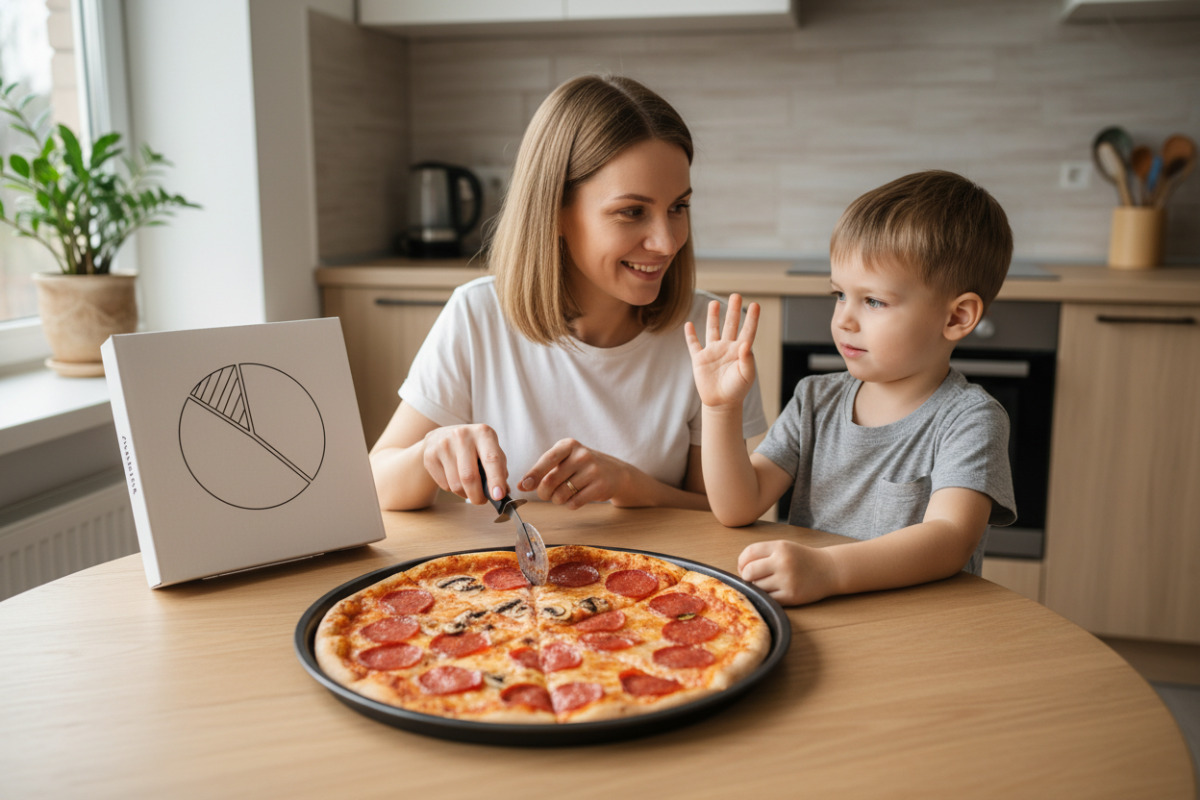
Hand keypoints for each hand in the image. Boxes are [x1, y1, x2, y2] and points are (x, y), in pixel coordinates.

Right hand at [421, 424, 508, 505]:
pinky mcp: (430, 456)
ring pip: (456, 485)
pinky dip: (453, 490)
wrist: (441, 436)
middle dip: (478, 496)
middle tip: (482, 501)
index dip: (496, 480)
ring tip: (469, 488)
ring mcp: (443, 445)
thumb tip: (503, 492)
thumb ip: (499, 469)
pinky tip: (455, 479)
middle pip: (469, 477)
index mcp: (483, 433)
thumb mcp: (490, 450)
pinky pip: (444, 485)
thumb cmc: (473, 447)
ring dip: (465, 494)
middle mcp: (462, 435)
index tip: (498, 496)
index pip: (491, 459)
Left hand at [519, 438, 634, 509]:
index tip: (524, 486)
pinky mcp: (600, 487)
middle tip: (545, 495)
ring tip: (563, 495)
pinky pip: (574, 503)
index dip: (533, 474)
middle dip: (543, 493)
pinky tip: (575, 497)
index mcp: (569, 445)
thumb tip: (521, 486)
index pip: (547, 460)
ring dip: (557, 500)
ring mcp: (592, 470)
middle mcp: (581, 455)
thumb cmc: (582, 466)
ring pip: (561, 495)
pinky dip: (569, 504)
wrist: (615, 473)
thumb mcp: (564, 461)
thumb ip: (543, 471)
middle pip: (550, 481)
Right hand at [684, 293, 758, 409]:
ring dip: (713, 316)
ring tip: (714, 302)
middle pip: (730, 325)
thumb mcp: (746, 375)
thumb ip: (747, 360)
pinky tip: (688, 324)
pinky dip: (690, 335)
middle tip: (736, 295)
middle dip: (733, 310)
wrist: (721, 403)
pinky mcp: (700, 359)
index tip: (756, 305)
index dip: (752, 318)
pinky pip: (694, 344)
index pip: (747, 331)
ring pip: (713, 330)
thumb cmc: (736, 390)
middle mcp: (727, 348)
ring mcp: (713, 352)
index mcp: (740, 351)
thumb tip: (746, 343)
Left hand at [737, 540, 836, 605]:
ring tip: (767, 583)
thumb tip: (740, 569)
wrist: (829, 570)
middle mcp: (783, 562)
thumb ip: (763, 553)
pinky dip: (767, 596)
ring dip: (757, 587)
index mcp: (780, 547)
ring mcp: (787, 580)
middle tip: (751, 578)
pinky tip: (774, 591)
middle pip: (749, 571)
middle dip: (746, 576)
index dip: (741, 561)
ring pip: (757, 587)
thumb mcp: (784, 547)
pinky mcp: (791, 596)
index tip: (743, 566)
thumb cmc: (802, 559)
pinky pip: (768, 598)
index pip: (749, 553)